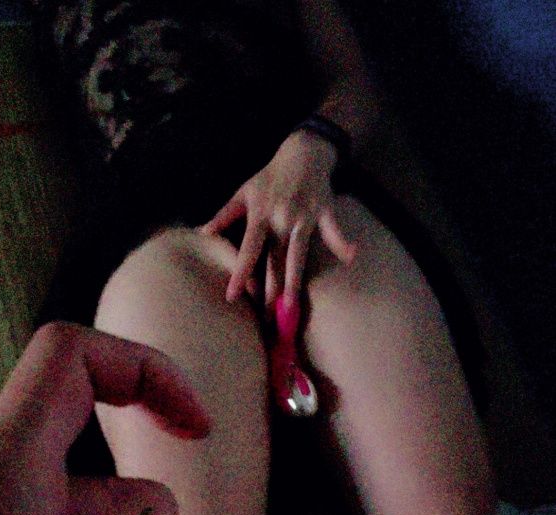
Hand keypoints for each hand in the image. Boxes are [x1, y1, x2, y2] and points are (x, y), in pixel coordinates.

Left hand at [203, 131, 355, 308]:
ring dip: (294, 283)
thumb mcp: (244, 191)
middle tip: (266, 322)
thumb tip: (203, 233)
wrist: (302, 150)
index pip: (248, 250)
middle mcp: (281, 219)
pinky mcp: (325, 212)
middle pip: (274, 262)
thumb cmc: (270, 176)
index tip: (233, 296)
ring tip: (291, 309)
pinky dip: (343, 241)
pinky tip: (352, 256)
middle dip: (270, 292)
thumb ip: (225, 214)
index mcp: (260, 215)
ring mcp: (304, 217)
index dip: (240, 273)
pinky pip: (334, 230)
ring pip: (298, 256)